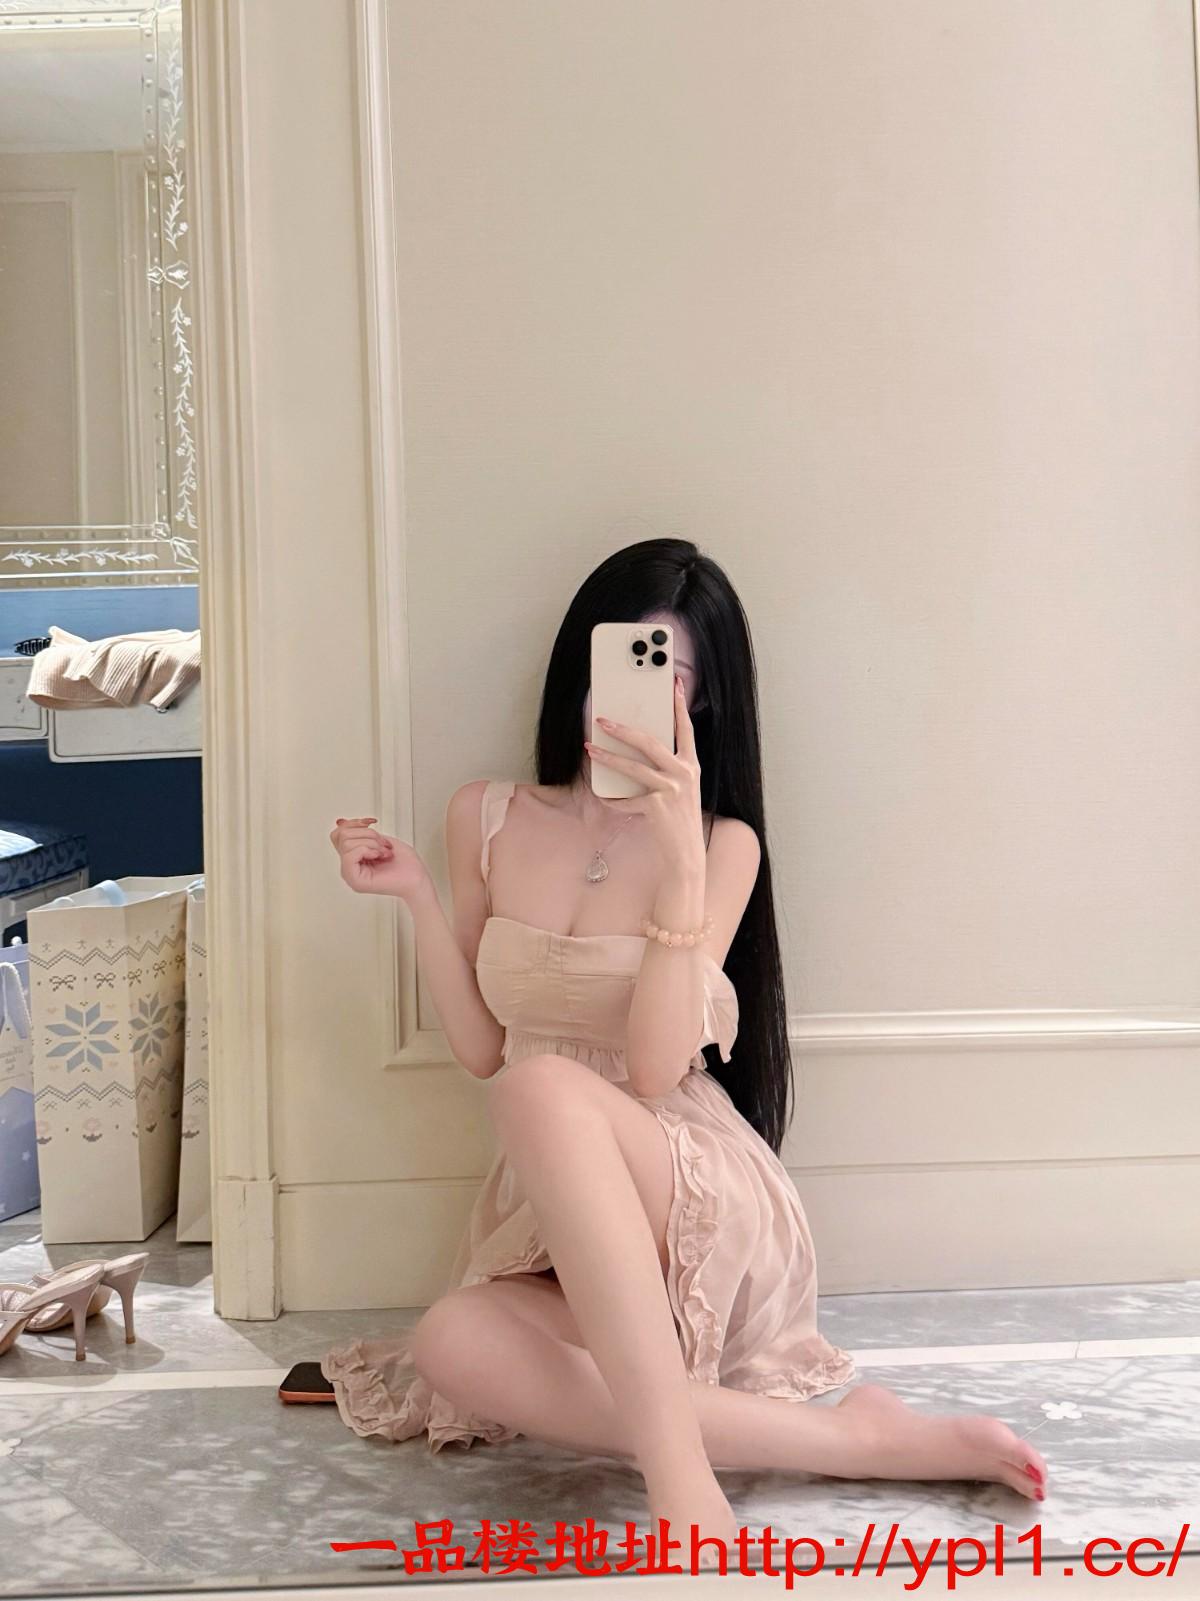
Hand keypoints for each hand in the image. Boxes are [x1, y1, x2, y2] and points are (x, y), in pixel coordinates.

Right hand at [330, 816, 430, 900]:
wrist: (417, 878)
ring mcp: (350, 874)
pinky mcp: (355, 880)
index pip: (338, 834)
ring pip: (346, 843)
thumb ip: (360, 832)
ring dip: (371, 842)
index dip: (354, 823)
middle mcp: (349, 866)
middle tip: (382, 844)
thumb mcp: (380, 838)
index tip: (371, 822)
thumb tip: (340, 822)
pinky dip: (368, 850)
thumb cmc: (405, 863)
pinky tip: (379, 856)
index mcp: (353, 857)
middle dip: (367, 834)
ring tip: (383, 852)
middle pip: (342, 835)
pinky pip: (350, 855)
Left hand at [584, 674, 704, 872]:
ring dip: (607, 757)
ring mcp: (671, 790)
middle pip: (650, 742)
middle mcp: (684, 774)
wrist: (685, 854)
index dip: (679, 705)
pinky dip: (612, 799)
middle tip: (603, 721)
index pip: (686, 729)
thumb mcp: (679, 790)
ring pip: (632, 766)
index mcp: (691, 766)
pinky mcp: (656, 806)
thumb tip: (634, 752)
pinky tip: (603, 797)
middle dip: (623, 729)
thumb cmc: (678, 820)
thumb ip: (664, 770)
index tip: (674, 684)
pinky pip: (625, 798)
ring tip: (590, 749)